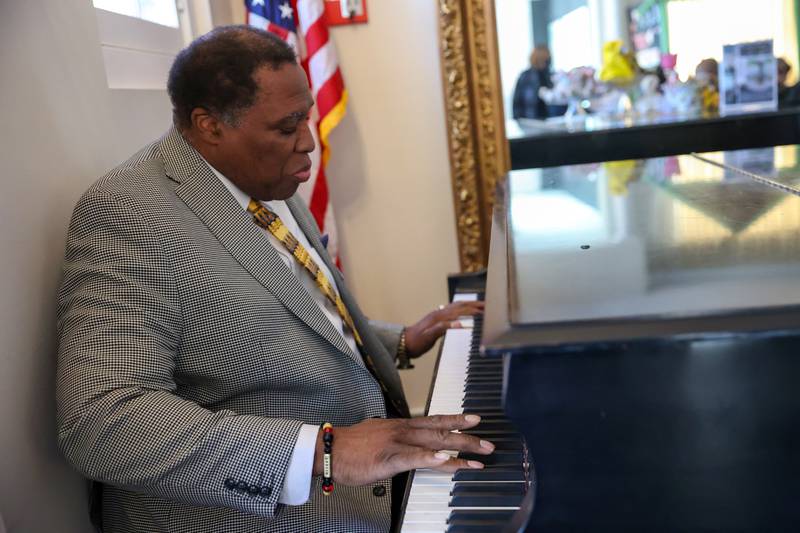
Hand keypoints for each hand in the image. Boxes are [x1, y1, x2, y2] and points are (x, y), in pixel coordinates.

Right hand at [312, 414, 493, 485]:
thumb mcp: (379, 435)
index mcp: (400, 426)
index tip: (475, 419)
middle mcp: (402, 430)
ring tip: (478, 454)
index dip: (456, 419)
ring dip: (458, 448)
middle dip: (467, 436)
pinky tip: (447, 460)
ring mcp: (397, 443)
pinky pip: (414, 458)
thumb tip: (409, 443)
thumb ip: (397, 437)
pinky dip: (432, 458)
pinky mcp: (389, 459)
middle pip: (441, 431)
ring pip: (433, 443)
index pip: (434, 420)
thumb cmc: (351, 446)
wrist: (329, 449)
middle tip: (488, 442)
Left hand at [404, 300, 483, 356]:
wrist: (404, 343)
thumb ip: (443, 329)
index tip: (485, 311)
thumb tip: (459, 324)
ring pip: (457, 306)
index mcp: (440, 317)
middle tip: (488, 305)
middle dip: (475, 304)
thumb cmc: (416, 342)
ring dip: (469, 304)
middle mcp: (440, 313)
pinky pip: (452, 309)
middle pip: (460, 305)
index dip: (473, 311)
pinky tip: (464, 310)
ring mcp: (438, 314)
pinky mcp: (437, 318)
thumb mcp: (429, 337)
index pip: (461, 311)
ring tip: (480, 305)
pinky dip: (462, 307)